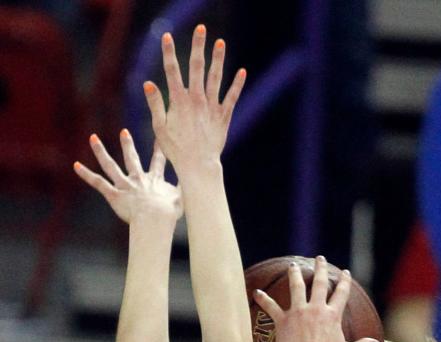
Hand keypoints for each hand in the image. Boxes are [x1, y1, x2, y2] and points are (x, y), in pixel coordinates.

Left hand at [73, 131, 181, 224]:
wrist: (155, 219)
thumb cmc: (169, 213)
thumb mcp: (183, 200)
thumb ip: (189, 190)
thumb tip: (203, 184)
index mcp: (154, 181)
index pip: (158, 162)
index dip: (159, 149)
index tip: (160, 136)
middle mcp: (138, 179)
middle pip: (131, 158)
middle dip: (127, 144)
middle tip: (124, 132)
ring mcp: (125, 186)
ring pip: (110, 166)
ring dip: (100, 152)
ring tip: (93, 137)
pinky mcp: (114, 195)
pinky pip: (98, 183)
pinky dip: (86, 174)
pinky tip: (75, 165)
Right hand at [143, 25, 244, 175]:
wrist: (199, 166)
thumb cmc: (176, 149)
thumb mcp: (159, 127)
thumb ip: (155, 104)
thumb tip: (148, 83)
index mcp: (178, 101)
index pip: (172, 71)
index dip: (168, 52)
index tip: (166, 36)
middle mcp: (196, 100)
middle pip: (197, 67)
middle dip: (198, 46)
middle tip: (201, 28)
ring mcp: (211, 107)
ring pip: (216, 78)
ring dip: (218, 59)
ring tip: (220, 42)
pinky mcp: (224, 117)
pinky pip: (232, 98)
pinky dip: (237, 85)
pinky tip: (243, 71)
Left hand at [253, 257, 380, 341]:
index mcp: (333, 316)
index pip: (341, 293)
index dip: (344, 282)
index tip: (345, 272)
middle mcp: (316, 309)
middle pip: (320, 284)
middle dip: (320, 270)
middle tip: (319, 258)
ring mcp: (299, 313)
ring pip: (297, 288)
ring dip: (295, 275)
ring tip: (293, 266)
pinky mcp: (283, 321)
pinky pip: (271, 308)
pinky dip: (264, 300)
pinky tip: (256, 293)